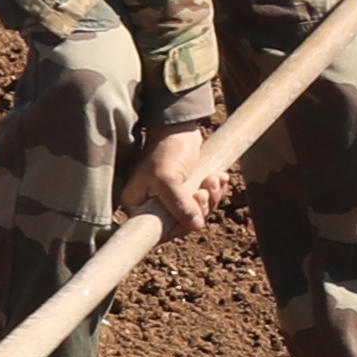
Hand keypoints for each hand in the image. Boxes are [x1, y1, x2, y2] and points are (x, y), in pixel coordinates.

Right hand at [125, 113, 240, 239]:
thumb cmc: (165, 148)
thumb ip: (178, 202)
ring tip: (214, 179)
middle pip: (181, 224)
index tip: (193, 214)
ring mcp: (170, 199)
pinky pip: (205, 201)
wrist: (180, 125)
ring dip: (211, 198)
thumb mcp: (168, 176)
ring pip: (196, 213)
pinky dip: (215, 192)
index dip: (179, 227)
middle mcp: (151, 205)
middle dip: (200, 208)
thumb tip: (195, 226)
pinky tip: (220, 177)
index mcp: (137, 204)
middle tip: (204, 191)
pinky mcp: (187, 191)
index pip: (158, 231)